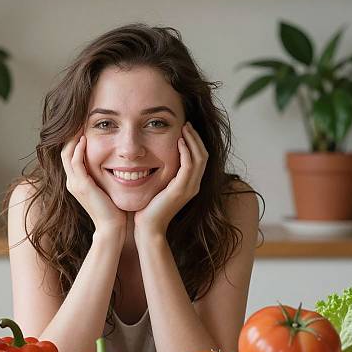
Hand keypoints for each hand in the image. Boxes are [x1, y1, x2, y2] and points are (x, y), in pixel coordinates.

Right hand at [61, 133, 126, 234]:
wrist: (112, 226)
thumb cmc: (114, 209)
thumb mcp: (106, 188)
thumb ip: (105, 176)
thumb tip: (116, 164)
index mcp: (76, 182)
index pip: (70, 156)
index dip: (74, 140)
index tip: (84, 127)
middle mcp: (72, 182)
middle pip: (64, 152)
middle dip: (71, 135)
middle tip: (80, 120)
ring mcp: (74, 184)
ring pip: (67, 154)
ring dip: (73, 138)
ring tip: (80, 124)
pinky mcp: (81, 185)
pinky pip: (75, 162)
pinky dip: (78, 149)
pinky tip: (85, 139)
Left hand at [134, 121, 208, 238]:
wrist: (148, 228)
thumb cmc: (149, 209)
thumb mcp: (159, 187)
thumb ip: (164, 174)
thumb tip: (156, 160)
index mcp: (190, 185)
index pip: (200, 158)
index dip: (195, 142)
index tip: (185, 128)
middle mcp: (193, 186)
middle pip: (203, 155)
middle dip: (196, 137)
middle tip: (186, 123)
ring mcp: (189, 188)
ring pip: (199, 158)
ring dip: (192, 140)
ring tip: (184, 127)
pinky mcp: (181, 190)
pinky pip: (189, 165)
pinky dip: (186, 151)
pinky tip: (178, 141)